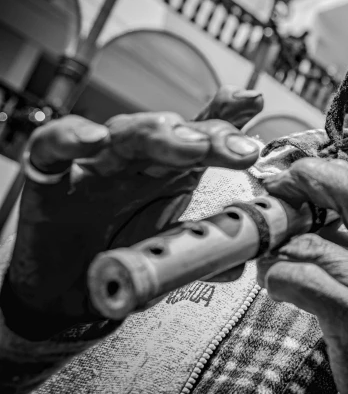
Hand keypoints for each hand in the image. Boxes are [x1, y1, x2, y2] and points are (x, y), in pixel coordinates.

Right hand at [0, 86, 263, 339]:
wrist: (64, 291)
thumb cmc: (120, 256)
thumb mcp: (171, 251)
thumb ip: (205, 247)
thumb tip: (241, 261)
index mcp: (170, 171)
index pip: (202, 135)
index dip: (228, 117)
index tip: (253, 103)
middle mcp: (136, 160)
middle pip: (174, 133)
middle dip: (210, 136)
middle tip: (240, 148)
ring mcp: (94, 165)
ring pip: (126, 134)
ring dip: (159, 134)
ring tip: (191, 145)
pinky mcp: (48, 178)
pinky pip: (52, 147)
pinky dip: (71, 138)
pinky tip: (95, 140)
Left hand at [259, 159, 347, 393]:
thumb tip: (322, 206)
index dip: (334, 172)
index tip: (305, 170)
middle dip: (305, 186)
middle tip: (277, 190)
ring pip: (312, 243)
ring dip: (280, 247)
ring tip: (273, 256)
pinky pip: (297, 277)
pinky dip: (275, 277)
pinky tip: (276, 284)